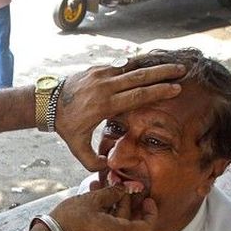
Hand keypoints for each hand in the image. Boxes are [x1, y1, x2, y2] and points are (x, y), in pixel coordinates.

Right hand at [50, 185, 157, 230]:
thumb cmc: (70, 221)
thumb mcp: (92, 200)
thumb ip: (111, 193)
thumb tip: (122, 188)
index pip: (147, 226)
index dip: (151, 212)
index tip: (147, 199)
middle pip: (130, 221)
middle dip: (126, 201)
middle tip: (121, 185)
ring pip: (117, 223)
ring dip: (113, 205)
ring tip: (103, 187)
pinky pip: (107, 228)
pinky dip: (105, 214)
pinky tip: (94, 198)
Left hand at [55, 62, 184, 171]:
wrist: (48, 103)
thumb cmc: (65, 126)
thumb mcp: (77, 147)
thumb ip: (92, 162)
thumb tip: (109, 168)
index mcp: (103, 105)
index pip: (136, 96)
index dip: (157, 92)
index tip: (176, 89)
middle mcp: (104, 86)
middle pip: (139, 77)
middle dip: (163, 73)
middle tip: (183, 71)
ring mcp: (100, 74)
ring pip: (132, 66)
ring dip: (153, 65)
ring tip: (173, 63)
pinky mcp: (97, 68)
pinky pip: (121, 64)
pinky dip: (138, 63)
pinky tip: (152, 62)